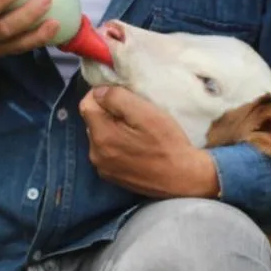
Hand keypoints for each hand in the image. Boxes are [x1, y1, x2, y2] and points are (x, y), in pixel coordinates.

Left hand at [79, 85, 220, 198]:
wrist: (183, 178)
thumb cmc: (168, 143)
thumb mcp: (146, 113)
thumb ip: (117, 98)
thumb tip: (98, 92)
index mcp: (102, 136)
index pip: (86, 105)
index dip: (102, 95)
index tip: (123, 96)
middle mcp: (95, 154)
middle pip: (93, 122)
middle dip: (109, 113)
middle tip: (136, 115)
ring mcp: (103, 168)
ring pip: (100, 137)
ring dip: (114, 129)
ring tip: (138, 132)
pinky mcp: (112, 177)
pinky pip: (107, 153)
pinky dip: (118, 145)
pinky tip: (137, 147)